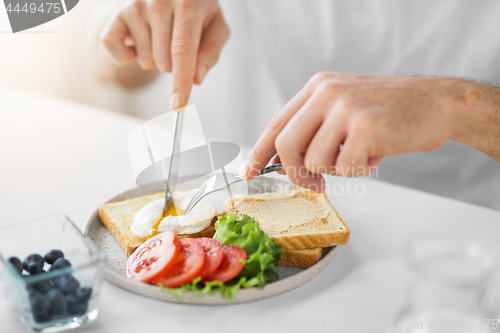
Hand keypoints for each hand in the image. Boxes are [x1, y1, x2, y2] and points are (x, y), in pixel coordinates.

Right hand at [101, 0, 228, 108]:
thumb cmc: (196, 10)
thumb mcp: (215, 26)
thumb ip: (211, 52)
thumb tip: (196, 78)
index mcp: (188, 3)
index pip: (183, 51)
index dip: (180, 82)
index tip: (177, 105)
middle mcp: (159, 1)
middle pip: (164, 62)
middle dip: (173, 66)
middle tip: (177, 44)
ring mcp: (136, 6)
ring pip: (145, 61)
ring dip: (155, 59)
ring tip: (160, 37)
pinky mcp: (118, 15)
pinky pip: (116, 53)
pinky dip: (126, 57)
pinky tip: (139, 42)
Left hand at [240, 72, 489, 190]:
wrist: (436, 102)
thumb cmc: (389, 111)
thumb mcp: (345, 106)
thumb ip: (315, 128)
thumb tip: (286, 162)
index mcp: (318, 88)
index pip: (276, 123)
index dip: (259, 151)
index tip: (249, 171)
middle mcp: (326, 93)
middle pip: (286, 145)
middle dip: (295, 173)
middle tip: (313, 183)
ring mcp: (345, 109)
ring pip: (315, 161)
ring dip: (337, 169)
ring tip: (360, 154)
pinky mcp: (365, 127)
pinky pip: (345, 168)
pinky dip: (361, 170)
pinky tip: (377, 154)